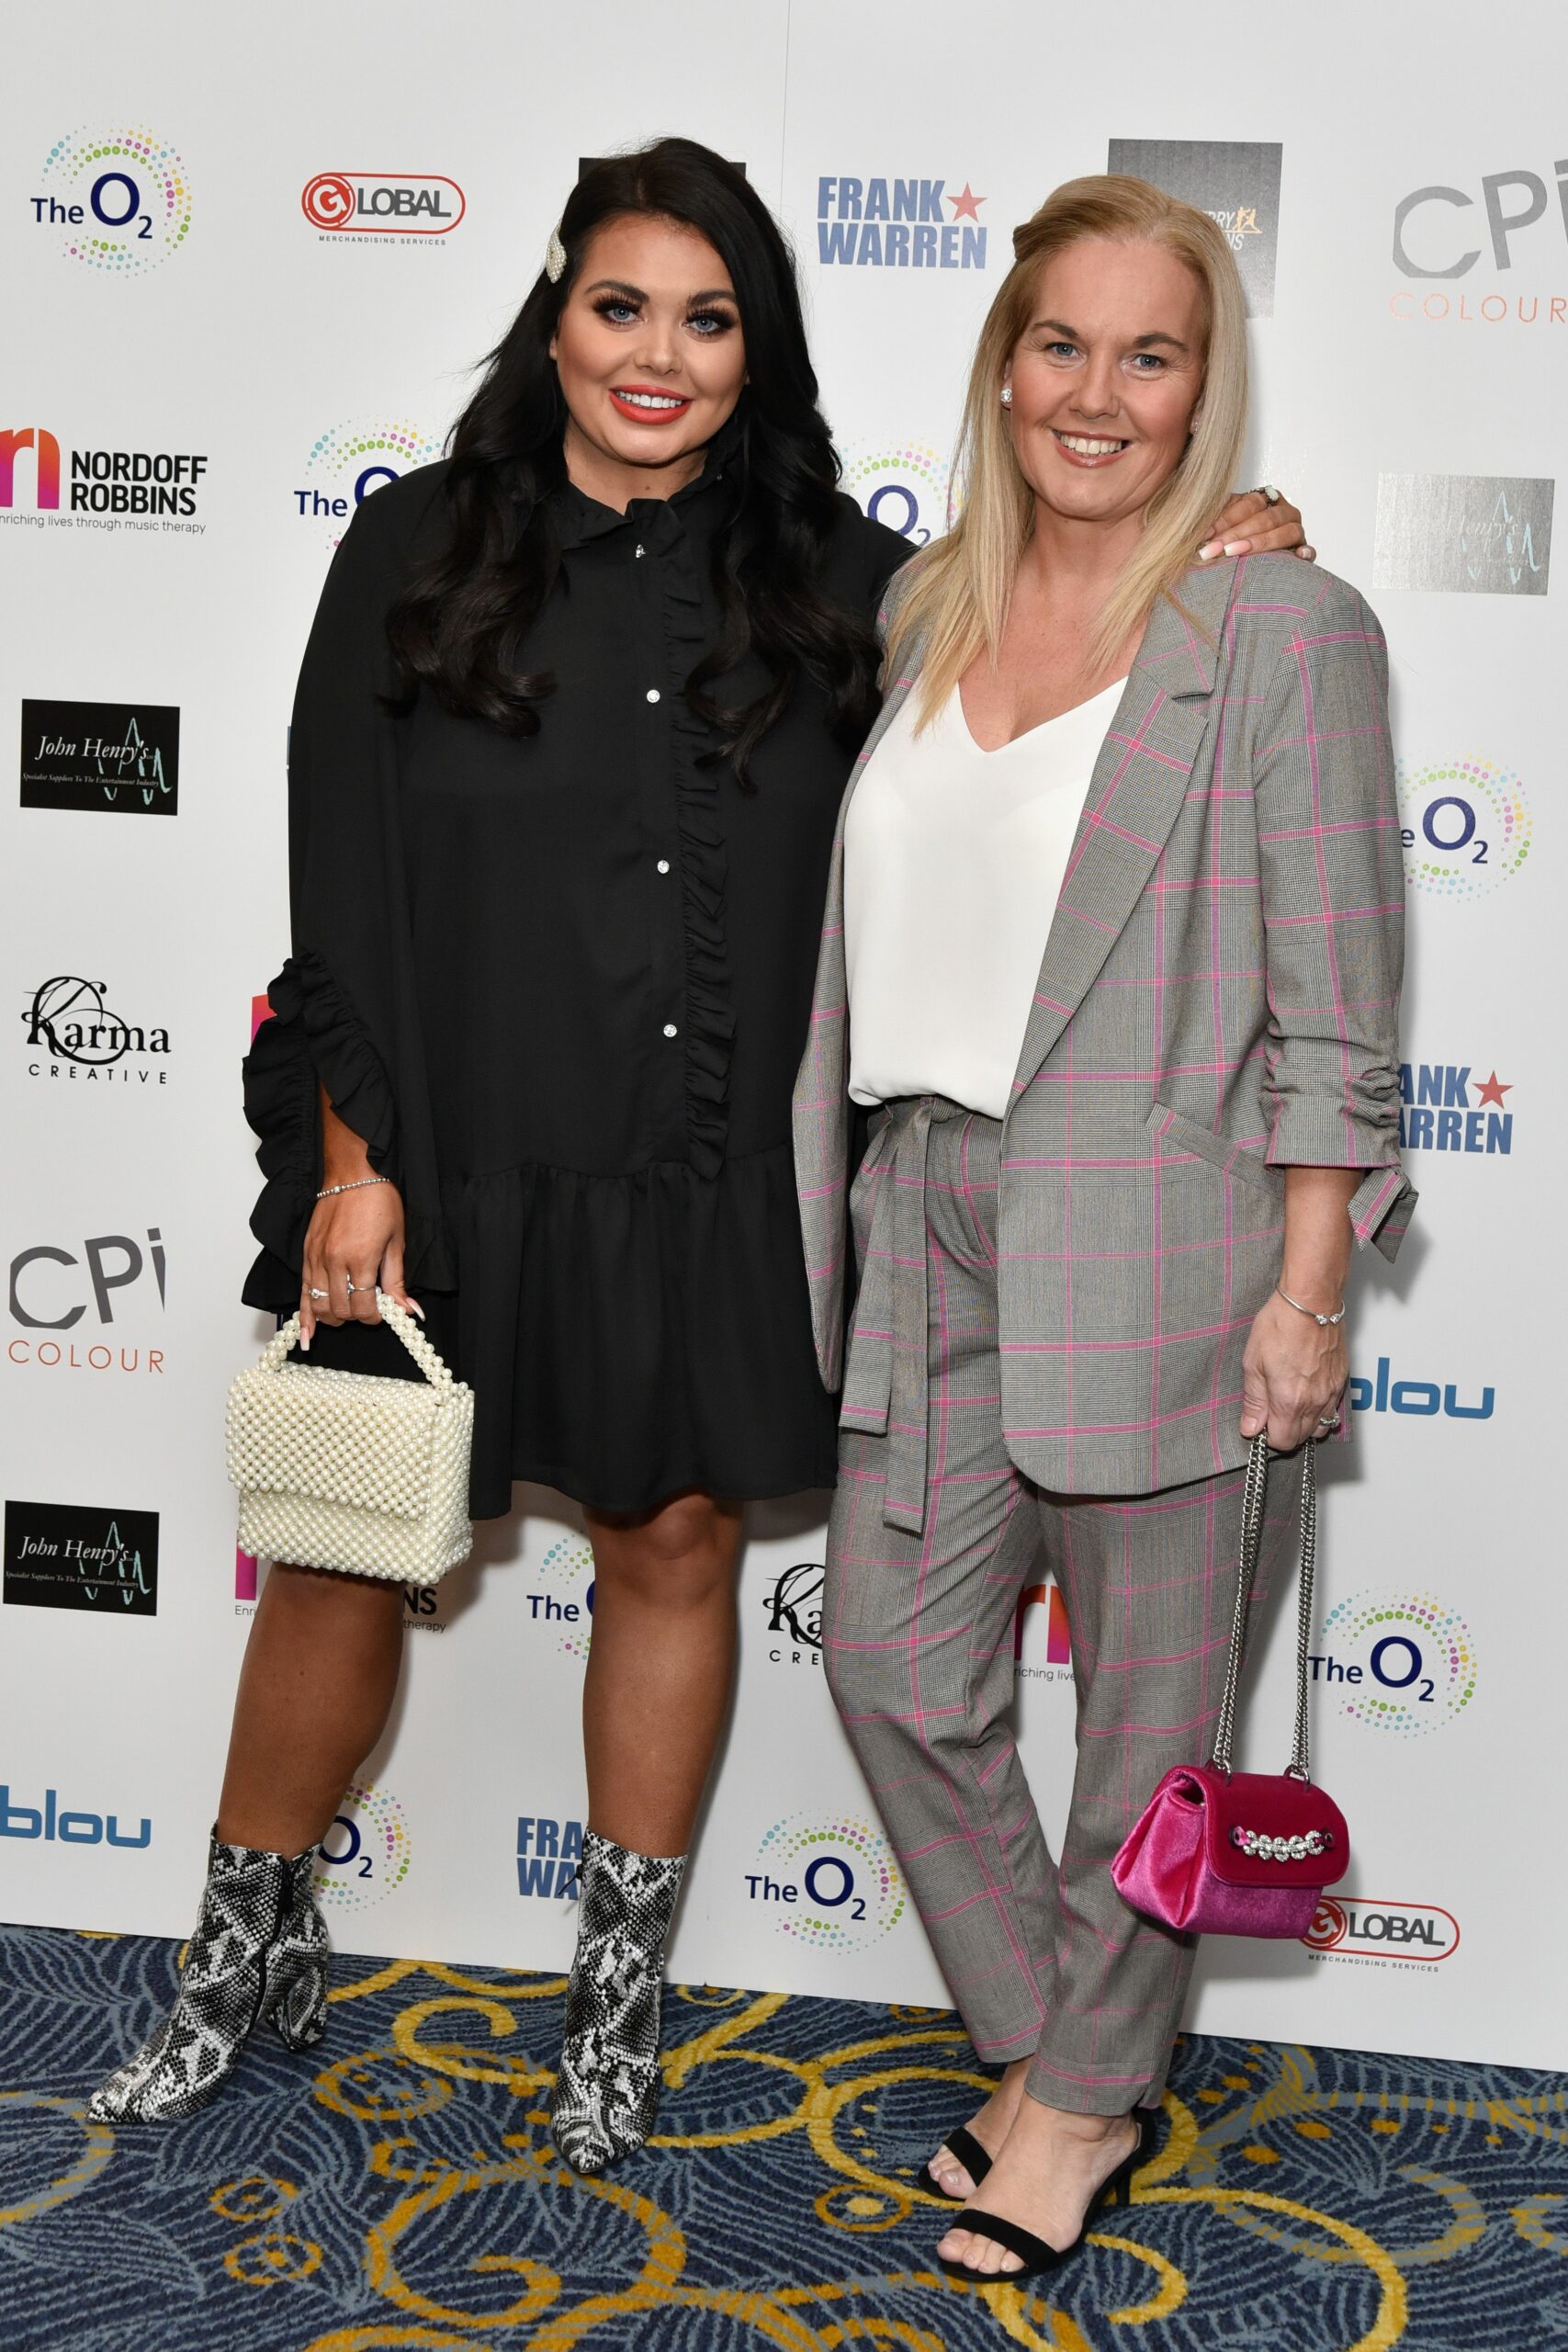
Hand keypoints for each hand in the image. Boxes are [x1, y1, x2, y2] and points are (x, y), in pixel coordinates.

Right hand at [299, 1183, 420, 1344]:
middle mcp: (334, 1262)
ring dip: (334, 1317)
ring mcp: (316, 1258)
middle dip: (357, 1317)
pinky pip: (301, 1292)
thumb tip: (409, 1310)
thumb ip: (398, 1281)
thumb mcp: (397, 1241)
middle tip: (369, 1310)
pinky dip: (304, 1316)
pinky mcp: (306, 1254)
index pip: (364, 1307)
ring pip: (319, 1305)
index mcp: (361, 1259)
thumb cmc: (378, 1200)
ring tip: (346, 1316)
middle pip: (341, 1310)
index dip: (376, 1317)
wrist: (353, 1173)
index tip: (384, 1313)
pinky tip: (307, 1334)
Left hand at [1198, 486, 1313, 564]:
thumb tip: (1197, 531)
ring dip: (1260, 542)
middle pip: (1265, 518)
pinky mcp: (1304, 552)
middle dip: (1235, 534)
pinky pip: (1309, 551)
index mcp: (1266, 500)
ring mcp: (1297, 531)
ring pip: (1286, 532)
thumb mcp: (1223, 525)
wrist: (1252, 561)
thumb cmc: (1233, 541)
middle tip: (1212, 550)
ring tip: (1236, 552)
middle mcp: (1284, 512)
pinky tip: (1297, 557)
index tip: (1204, 534)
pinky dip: (1305, 553)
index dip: (1226, 518)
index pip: (1249, 503)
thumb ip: (1215, 520)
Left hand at [1239, 1292, 1345, 1451]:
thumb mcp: (1253, 1363)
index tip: (1260, 1422)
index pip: (1282, 1441)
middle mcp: (1314, 1401)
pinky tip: (1307, 1394)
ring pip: (1320, 1427)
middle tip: (1272, 1412)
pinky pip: (1332, 1410)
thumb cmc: (1281, 1325)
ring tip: (1290, 1404)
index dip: (1267, 1435)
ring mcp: (1331, 1392)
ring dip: (1303, 1424)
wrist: (1311, 1302)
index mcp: (1289, 1400)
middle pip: (1301, 1438)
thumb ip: (1254, 1401)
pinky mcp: (1341, 1381)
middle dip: (1284, 1432)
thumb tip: (1251, 1427)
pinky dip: (1319, 1411)